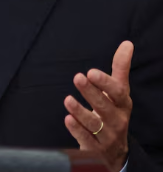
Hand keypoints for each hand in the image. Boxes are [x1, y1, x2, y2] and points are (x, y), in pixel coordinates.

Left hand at [64, 41, 132, 171]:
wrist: (115, 150)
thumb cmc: (114, 112)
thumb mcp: (119, 92)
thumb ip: (120, 68)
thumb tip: (127, 44)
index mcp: (123, 105)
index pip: (118, 93)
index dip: (105, 83)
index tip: (91, 72)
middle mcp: (117, 121)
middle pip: (105, 107)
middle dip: (91, 92)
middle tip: (78, 77)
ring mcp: (107, 137)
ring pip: (94, 124)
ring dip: (80, 112)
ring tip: (68, 100)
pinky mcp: (95, 149)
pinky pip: (86, 140)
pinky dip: (77, 130)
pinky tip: (68, 119)